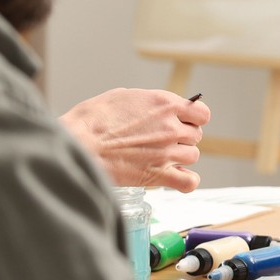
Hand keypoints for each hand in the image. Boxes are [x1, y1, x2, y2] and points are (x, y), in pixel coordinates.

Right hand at [61, 88, 209, 190]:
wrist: (77, 145)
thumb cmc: (91, 121)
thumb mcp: (120, 97)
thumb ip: (147, 102)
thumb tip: (155, 108)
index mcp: (164, 104)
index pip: (201, 113)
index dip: (194, 118)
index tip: (184, 122)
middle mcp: (171, 127)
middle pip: (195, 135)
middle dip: (182, 138)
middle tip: (163, 141)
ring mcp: (167, 151)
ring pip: (192, 156)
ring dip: (180, 157)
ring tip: (161, 157)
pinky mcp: (158, 174)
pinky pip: (188, 181)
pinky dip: (186, 181)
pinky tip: (175, 177)